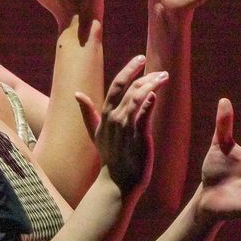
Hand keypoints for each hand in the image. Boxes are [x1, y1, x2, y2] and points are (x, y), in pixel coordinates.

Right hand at [74, 55, 167, 193]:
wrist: (118, 181)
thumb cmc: (110, 157)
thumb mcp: (95, 133)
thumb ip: (87, 113)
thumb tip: (76, 94)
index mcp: (106, 115)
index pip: (116, 85)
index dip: (128, 70)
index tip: (139, 59)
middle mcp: (114, 118)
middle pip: (130, 89)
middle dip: (145, 75)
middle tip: (160, 70)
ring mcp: (126, 127)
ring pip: (138, 98)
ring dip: (152, 84)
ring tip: (164, 77)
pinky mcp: (138, 138)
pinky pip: (143, 117)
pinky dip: (148, 104)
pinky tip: (154, 94)